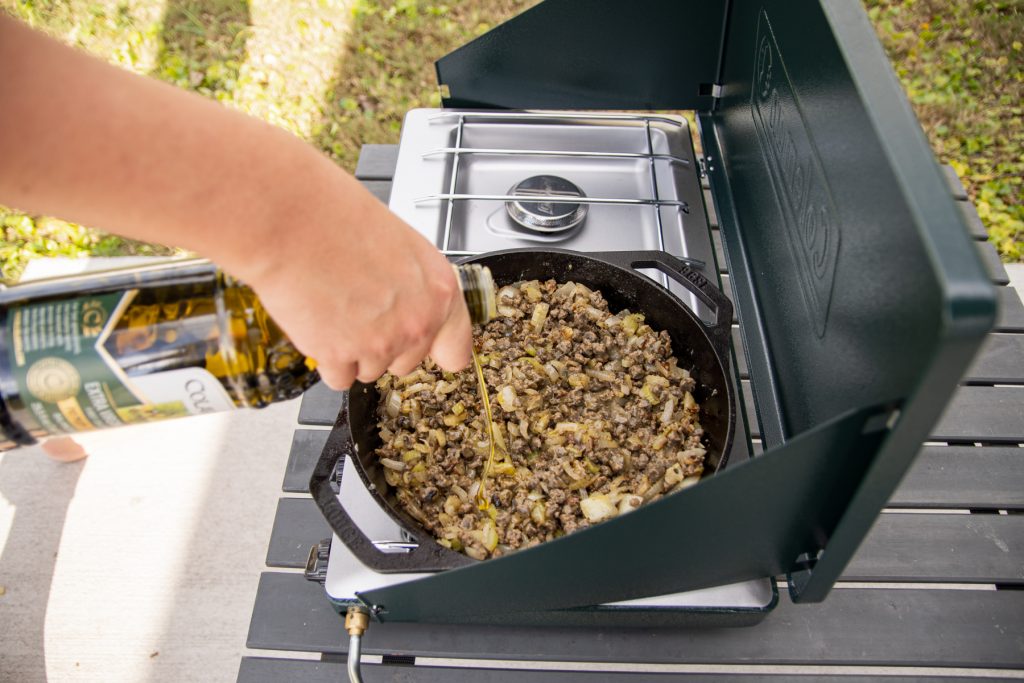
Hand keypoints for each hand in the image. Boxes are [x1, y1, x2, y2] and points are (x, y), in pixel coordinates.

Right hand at [238, 173, 471, 389]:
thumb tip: (409, 309)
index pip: (456, 351)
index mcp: (440, 292)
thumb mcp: (401, 247)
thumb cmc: (339, 219)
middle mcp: (416, 322)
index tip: (429, 350)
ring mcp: (380, 344)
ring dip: (351, 349)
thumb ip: (415, 289)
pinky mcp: (340, 356)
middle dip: (383, 344)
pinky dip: (326, 358)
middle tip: (359, 306)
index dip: (436, 350)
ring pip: (370, 370)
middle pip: (406, 362)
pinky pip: (338, 377)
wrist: (294, 220)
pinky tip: (319, 323)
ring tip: (335, 305)